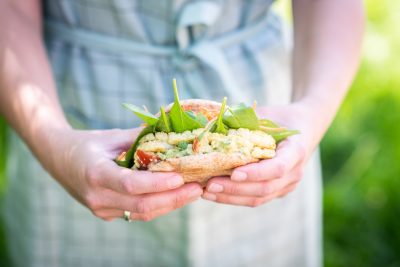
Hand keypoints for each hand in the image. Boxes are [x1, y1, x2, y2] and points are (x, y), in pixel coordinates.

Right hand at [43, 127, 202, 220]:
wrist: (58, 158)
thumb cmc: (87, 143)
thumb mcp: (112, 136)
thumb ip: (141, 137)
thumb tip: (174, 132)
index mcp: (95, 173)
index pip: (131, 185)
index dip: (158, 183)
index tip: (181, 177)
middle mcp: (97, 197)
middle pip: (142, 205)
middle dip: (173, 198)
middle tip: (197, 188)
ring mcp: (101, 209)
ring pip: (142, 213)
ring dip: (170, 204)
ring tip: (193, 192)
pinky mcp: (106, 214)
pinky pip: (137, 213)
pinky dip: (158, 205)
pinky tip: (175, 196)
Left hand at [202, 103, 317, 206]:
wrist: (303, 127)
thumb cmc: (280, 117)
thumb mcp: (266, 114)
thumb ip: (246, 122)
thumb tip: (212, 125)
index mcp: (296, 150)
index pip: (278, 168)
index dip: (256, 173)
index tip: (234, 173)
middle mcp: (295, 172)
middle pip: (265, 187)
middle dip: (235, 188)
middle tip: (210, 185)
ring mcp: (287, 186)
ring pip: (258, 198)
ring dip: (230, 197)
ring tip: (207, 191)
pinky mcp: (277, 192)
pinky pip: (255, 199)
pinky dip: (233, 198)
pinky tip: (214, 194)